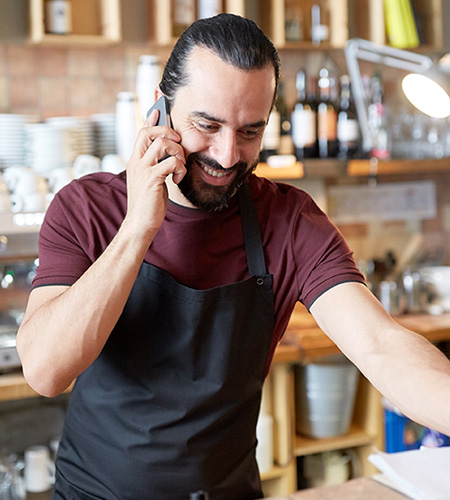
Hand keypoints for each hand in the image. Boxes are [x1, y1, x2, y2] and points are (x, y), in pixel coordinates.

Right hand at [124, 108, 185, 237]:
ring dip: (178, 152)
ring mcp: (143, 169)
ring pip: (163, 144)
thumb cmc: (148, 204)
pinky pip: (172, 162)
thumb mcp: (151, 180)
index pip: (141, 133)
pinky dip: (180, 169)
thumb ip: (156, 166)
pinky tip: (178, 179)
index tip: (159, 112)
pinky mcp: (152, 179)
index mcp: (135, 161)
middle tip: (178, 144)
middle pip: (149, 132)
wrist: (140, 224)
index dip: (151, 120)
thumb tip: (169, 155)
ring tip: (180, 166)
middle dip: (168, 132)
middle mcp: (136, 162)